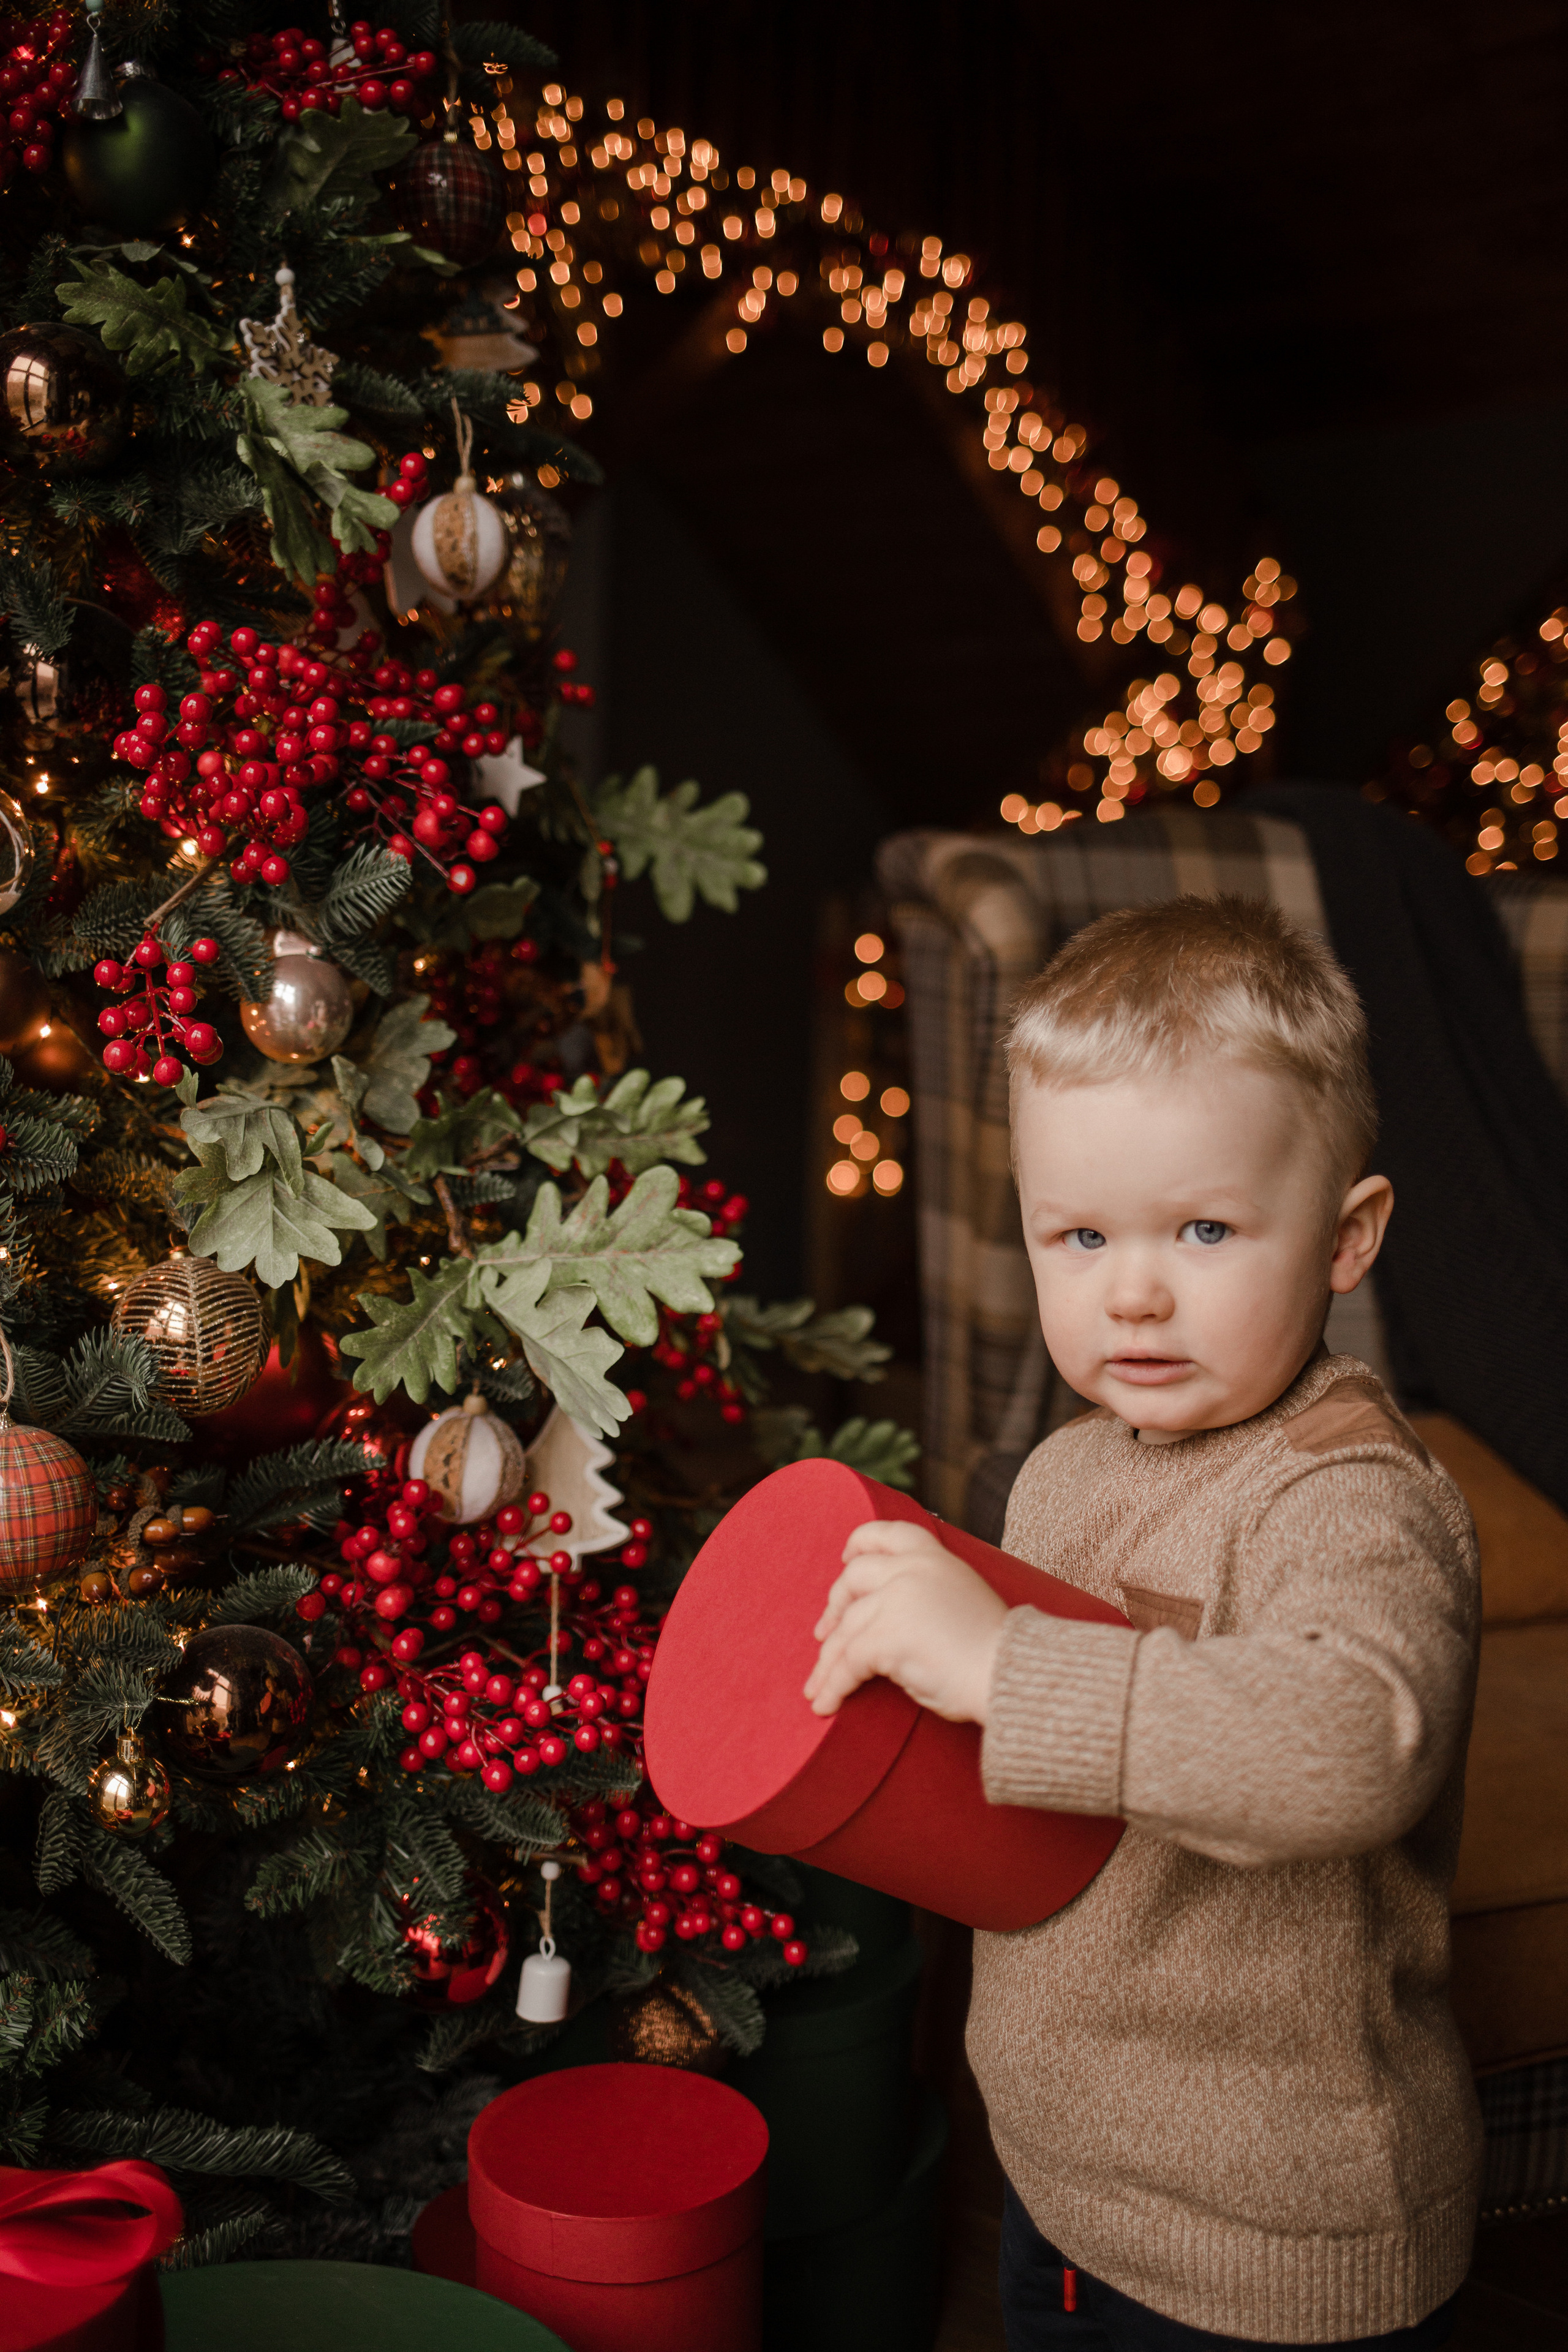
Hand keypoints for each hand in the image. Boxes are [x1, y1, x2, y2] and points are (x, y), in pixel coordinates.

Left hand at [804, 1519, 1008, 1724]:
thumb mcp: (962, 1598)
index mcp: (935, 1557)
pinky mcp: (887, 1636)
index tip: (845, 1559)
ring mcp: (896, 1600)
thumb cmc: (993, 1650)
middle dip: (834, 1608)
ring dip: (827, 1662)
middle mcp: (912, 1570)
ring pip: (845, 1629)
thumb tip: (889, 1616)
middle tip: (824, 1635)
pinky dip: (834, 1685)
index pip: (887, 1532)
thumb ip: (928, 1593)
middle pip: (853, 1578)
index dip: (860, 1542)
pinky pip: (848, 1662)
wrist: (1013, 1674)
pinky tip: (826, 1703)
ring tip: (817, 1689)